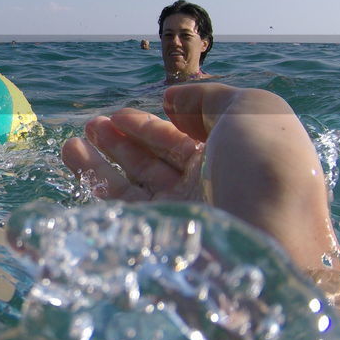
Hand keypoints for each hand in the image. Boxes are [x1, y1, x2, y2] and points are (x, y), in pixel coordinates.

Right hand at [62, 83, 339, 272]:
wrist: (266, 241)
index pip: (186, 142)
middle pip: (156, 163)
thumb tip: (172, 102)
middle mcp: (206, 191)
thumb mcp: (253, 111)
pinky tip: (73, 154)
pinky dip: (92, 179)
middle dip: (124, 141)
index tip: (123, 114)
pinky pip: (117, 206)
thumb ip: (210, 98)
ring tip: (74, 140)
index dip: (155, 126)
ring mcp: (180, 218)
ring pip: (132, 185)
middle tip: (94, 124)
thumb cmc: (265, 169)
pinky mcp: (156, 241)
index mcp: (234, 162)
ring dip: (102, 159)